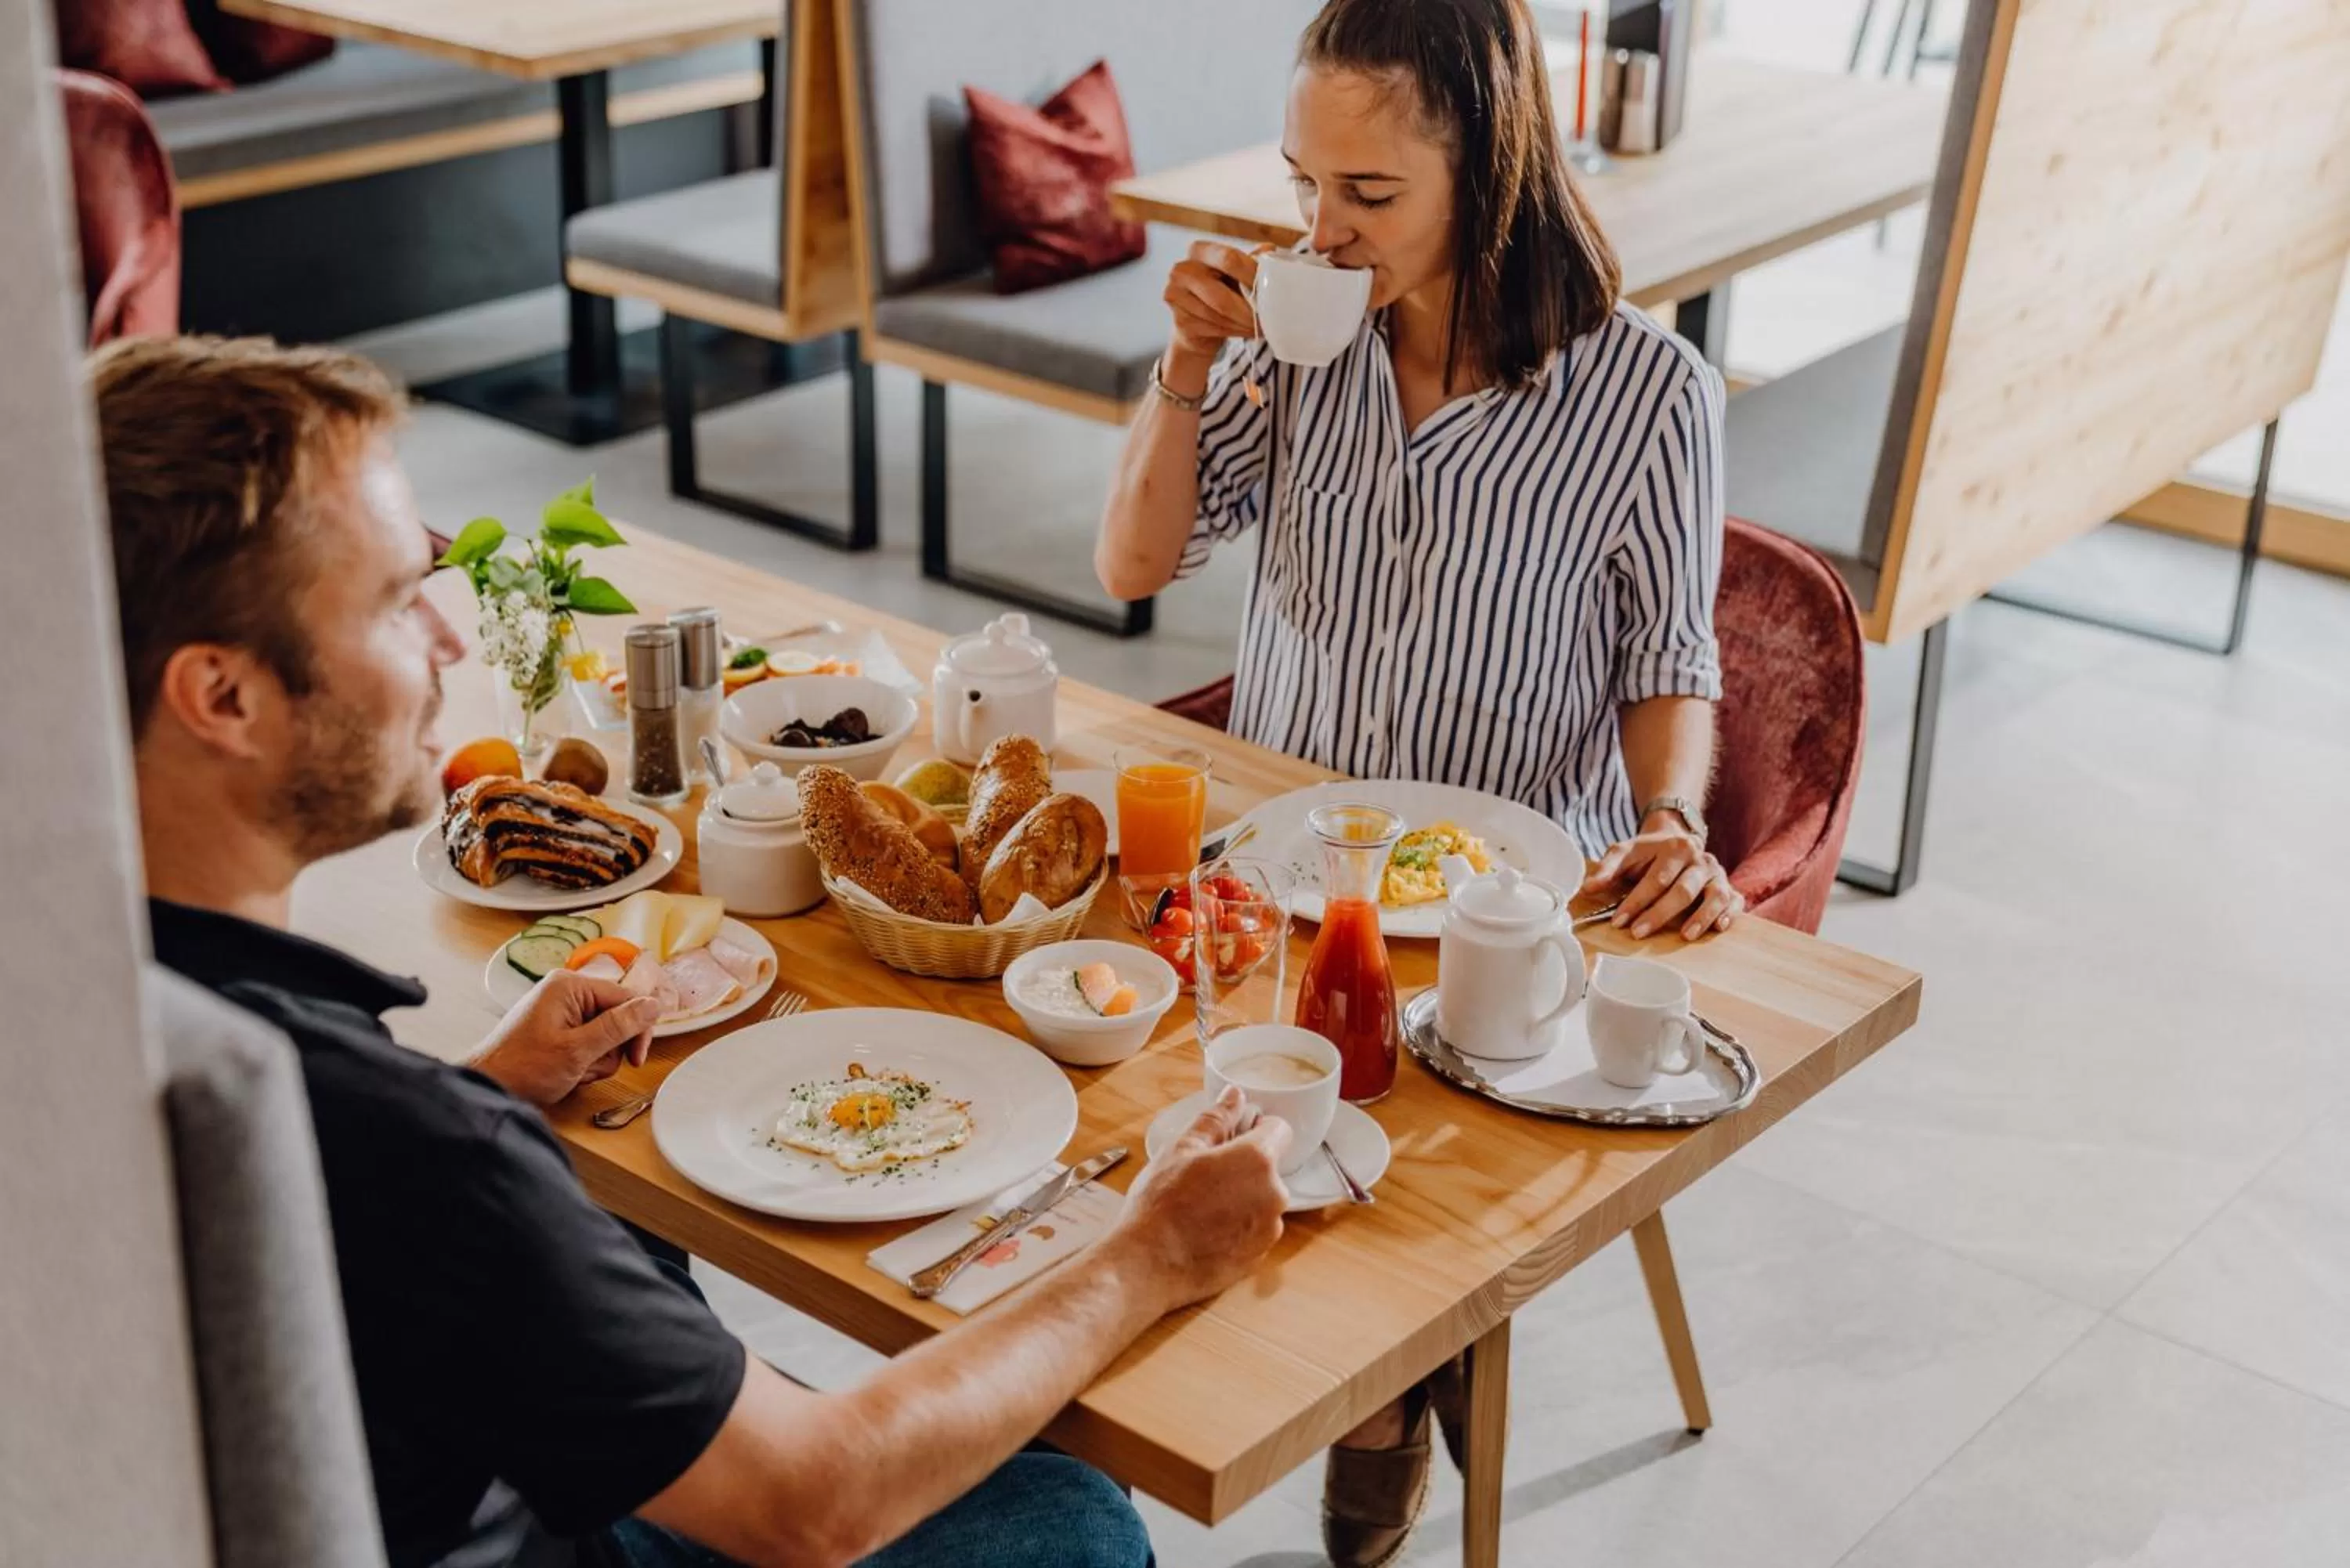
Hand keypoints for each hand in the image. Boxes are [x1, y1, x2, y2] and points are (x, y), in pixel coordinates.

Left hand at [471, 969, 660, 1106]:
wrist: (488, 1089)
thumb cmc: (522, 1068)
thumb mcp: (578, 1050)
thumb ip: (619, 1026)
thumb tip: (654, 1005)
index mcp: (569, 986)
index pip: (626, 998)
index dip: (637, 1029)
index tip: (636, 1059)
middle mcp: (566, 993)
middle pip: (617, 1017)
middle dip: (609, 1049)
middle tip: (588, 1067)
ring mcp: (561, 1011)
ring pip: (605, 1035)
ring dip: (596, 1059)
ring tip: (572, 1072)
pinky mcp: (558, 1029)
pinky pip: (589, 1042)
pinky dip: (584, 1061)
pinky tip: (567, 1072)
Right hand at [1108, 1086, 1290, 1310]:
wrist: (1148, 1264)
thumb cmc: (1161, 1204)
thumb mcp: (1182, 1149)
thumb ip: (1215, 1118)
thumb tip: (1234, 1096)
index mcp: (1258, 1160)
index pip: (1279, 1129)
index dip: (1256, 1127)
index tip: (1234, 1135)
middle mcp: (1274, 1194)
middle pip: (1269, 1167)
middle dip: (1243, 1166)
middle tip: (1203, 1174)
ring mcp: (1269, 1229)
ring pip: (1261, 1200)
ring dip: (1241, 1197)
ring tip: (1200, 1206)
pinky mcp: (1259, 1257)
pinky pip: (1255, 1230)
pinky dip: (1237, 1226)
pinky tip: (1205, 1230)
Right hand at [1162, 240, 1262, 376]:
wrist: (1198, 326)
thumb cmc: (1222, 293)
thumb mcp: (1237, 273)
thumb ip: (1250, 261)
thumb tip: (1268, 250)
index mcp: (1199, 250)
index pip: (1229, 259)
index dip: (1253, 276)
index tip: (1272, 289)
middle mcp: (1182, 270)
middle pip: (1223, 295)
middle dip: (1249, 310)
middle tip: (1267, 318)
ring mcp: (1176, 295)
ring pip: (1220, 315)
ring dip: (1244, 324)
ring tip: (1258, 325)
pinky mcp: (1179, 320)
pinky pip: (1214, 328)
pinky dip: (1234, 332)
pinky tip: (1243, 330)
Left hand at [1581, 822, 1742, 940]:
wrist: (1678, 839)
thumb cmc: (1648, 853)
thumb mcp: (1625, 852)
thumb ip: (1607, 869)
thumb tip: (1587, 888)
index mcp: (1676, 847)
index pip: (1656, 878)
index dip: (1636, 901)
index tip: (1619, 921)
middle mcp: (1701, 859)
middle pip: (1683, 890)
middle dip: (1660, 913)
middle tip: (1639, 933)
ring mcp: (1717, 874)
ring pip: (1714, 895)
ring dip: (1701, 917)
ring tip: (1685, 936)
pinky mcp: (1729, 887)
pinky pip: (1735, 901)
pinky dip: (1730, 914)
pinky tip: (1719, 928)